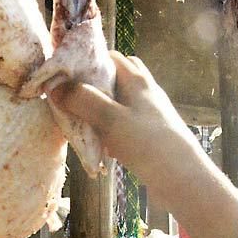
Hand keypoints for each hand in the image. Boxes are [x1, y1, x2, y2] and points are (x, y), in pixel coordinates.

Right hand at [47, 51, 194, 180]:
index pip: (112, 58)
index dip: (88, 61)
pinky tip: (101, 146)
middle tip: (72, 99)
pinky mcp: (149, 136)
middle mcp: (145, 93)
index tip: (65, 74)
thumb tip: (54, 86)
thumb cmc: (149, 143)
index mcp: (138, 81)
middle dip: (94, 86)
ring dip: (99, 111)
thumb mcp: (111, 119)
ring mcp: (148, 115)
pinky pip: (124, 125)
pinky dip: (109, 130)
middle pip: (116, 79)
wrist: (182, 180)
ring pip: (119, 104)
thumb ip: (83, 100)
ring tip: (80, 123)